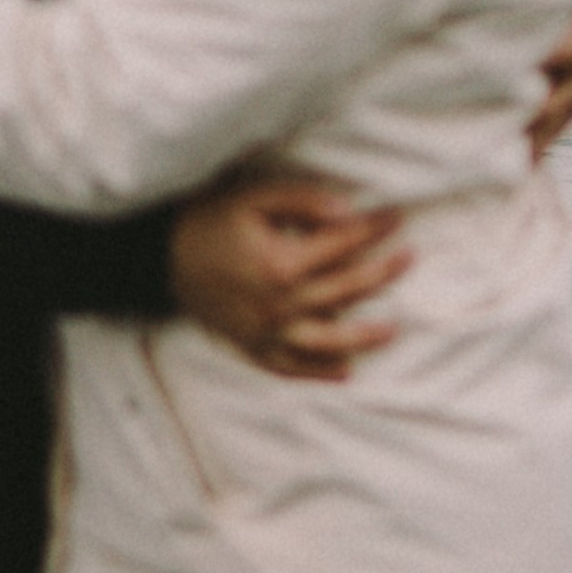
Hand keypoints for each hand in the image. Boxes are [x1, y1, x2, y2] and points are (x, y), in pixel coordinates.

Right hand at [170, 177, 410, 381]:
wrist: (162, 256)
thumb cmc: (211, 221)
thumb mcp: (255, 199)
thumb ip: (303, 202)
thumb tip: (349, 210)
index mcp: (282, 263)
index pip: (342, 244)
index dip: (373, 229)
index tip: (396, 218)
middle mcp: (280, 304)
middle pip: (345, 289)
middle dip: (382, 271)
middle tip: (410, 257)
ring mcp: (267, 332)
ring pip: (328, 341)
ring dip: (364, 336)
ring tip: (393, 328)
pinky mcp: (252, 347)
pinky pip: (291, 367)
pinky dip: (319, 373)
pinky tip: (346, 372)